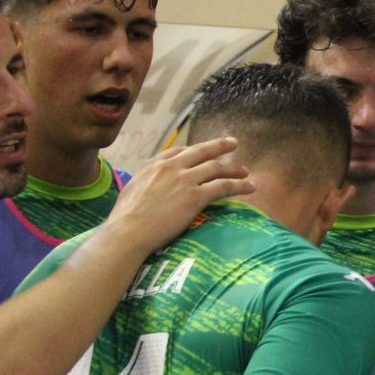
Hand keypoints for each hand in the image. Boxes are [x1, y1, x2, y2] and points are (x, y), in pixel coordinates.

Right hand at [101, 137, 251, 254]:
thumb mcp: (131, 189)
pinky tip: (249, 187)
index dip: (195, 150)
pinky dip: (239, 185)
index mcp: (154, 165)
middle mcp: (171, 167)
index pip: (179, 151)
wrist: (128, 230)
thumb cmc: (125, 217)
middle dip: (220, 146)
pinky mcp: (196, 196)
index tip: (204, 151)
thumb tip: (148, 186)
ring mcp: (185, 180)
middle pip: (202, 152)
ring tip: (245, 171)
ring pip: (217, 168)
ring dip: (234, 169)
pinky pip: (224, 186)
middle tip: (233, 143)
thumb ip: (145, 182)